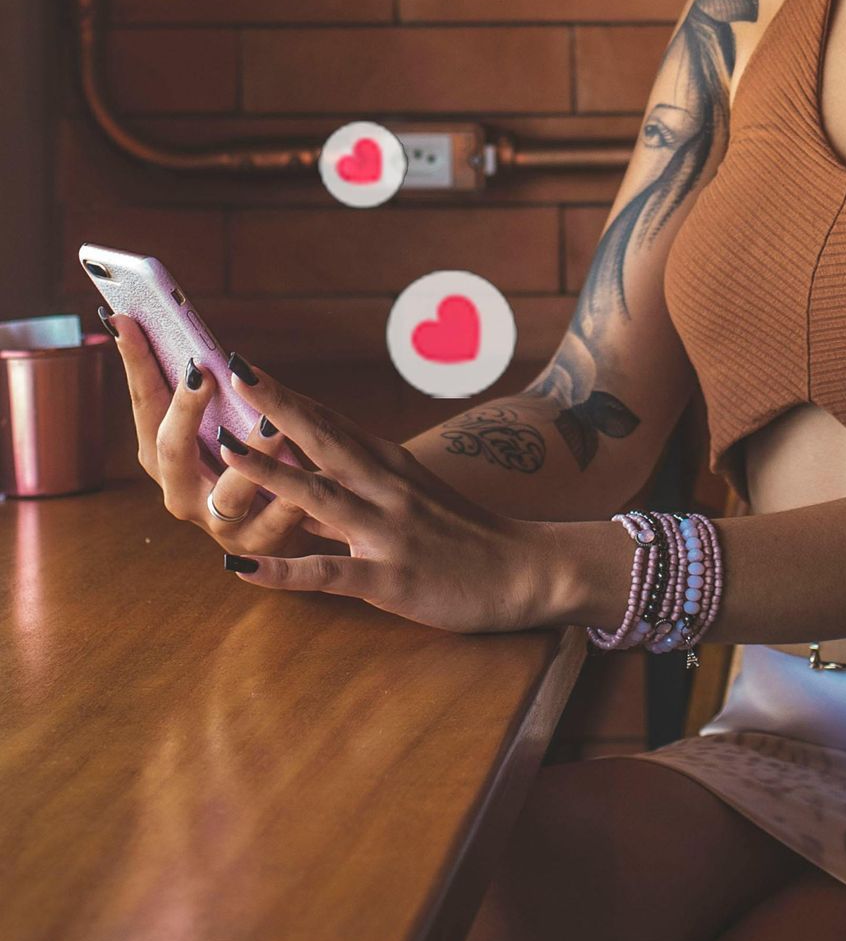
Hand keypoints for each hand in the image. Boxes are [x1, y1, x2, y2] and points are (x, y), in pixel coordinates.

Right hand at [107, 315, 348, 561]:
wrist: (286, 528)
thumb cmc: (247, 462)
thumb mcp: (220, 422)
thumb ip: (204, 384)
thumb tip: (174, 324)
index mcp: (165, 456)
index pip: (144, 401)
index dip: (135, 362)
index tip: (126, 321)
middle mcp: (182, 490)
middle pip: (169, 450)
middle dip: (183, 410)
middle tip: (201, 372)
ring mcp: (218, 522)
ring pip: (227, 495)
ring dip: (248, 460)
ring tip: (273, 427)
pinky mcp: (259, 543)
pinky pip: (274, 524)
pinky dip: (288, 504)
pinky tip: (304, 484)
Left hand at [185, 361, 553, 636]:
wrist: (527, 570)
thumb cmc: (465, 535)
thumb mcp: (411, 498)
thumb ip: (355, 490)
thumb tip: (296, 486)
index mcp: (389, 464)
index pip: (329, 420)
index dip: (286, 394)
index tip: (245, 364)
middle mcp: (386, 486)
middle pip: (323, 438)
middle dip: (275, 405)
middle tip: (232, 370)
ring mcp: (387, 529)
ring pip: (319, 495)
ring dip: (269, 472)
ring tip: (223, 450)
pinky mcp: (390, 576)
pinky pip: (329, 573)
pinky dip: (283, 572)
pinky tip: (240, 570)